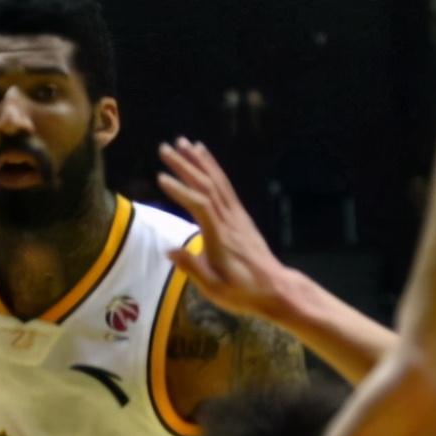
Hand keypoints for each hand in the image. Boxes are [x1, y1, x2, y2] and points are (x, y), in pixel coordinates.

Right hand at [156, 137, 289, 319]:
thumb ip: (193, 268)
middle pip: (206, 186)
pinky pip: (225, 186)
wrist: (275, 287)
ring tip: (182, 142)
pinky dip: (213, 169)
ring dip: (199, 161)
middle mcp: (229, 220)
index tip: (161, 178)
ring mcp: (236, 215)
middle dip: (185, 166)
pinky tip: (204, 158)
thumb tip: (169, 250)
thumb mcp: (214, 288)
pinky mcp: (240, 215)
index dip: (181, 191)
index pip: (200, 206)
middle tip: (164, 148)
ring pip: (217, 181)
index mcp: (220, 237)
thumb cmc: (242, 292)